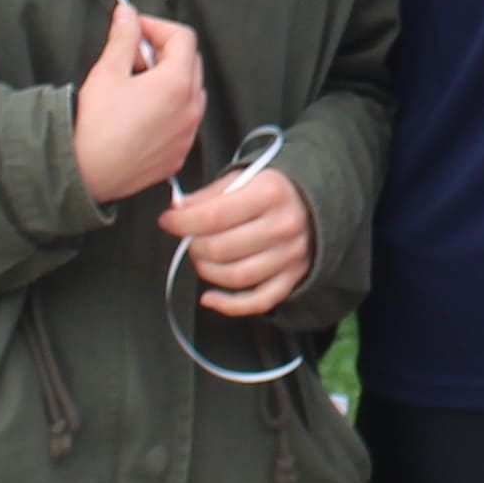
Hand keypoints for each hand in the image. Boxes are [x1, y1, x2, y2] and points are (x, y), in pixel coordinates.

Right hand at [68, 7, 205, 207]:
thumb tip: (128, 16)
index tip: (136, 28)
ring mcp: (186, 134)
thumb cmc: (94, 128)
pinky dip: (168, 111)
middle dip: (163, 52)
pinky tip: (139, 113)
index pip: (183, 37)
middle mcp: (190, 109)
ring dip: (168, 81)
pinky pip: (182, 123)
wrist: (84, 174)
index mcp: (176, 84)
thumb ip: (123, 38)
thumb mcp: (107, 72)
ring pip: (189, 93)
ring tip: (135, 86)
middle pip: (190, 63)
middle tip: (133, 56)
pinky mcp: (177, 154)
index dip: (157, 26)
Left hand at [160, 161, 313, 314]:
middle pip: (221, 249)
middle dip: (194, 246)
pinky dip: (229, 305)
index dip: (182, 222)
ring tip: (201, 259)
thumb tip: (178, 209)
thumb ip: (209, 194)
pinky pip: (258, 301)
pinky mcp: (293, 277)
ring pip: (235, 277)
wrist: (315, 203)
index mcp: (270, 193)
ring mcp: (290, 255)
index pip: (214, 216)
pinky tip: (210, 298)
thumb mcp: (244, 177)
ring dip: (207, 272)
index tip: (168, 221)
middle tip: (189, 240)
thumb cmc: (273, 190)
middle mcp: (284, 225)